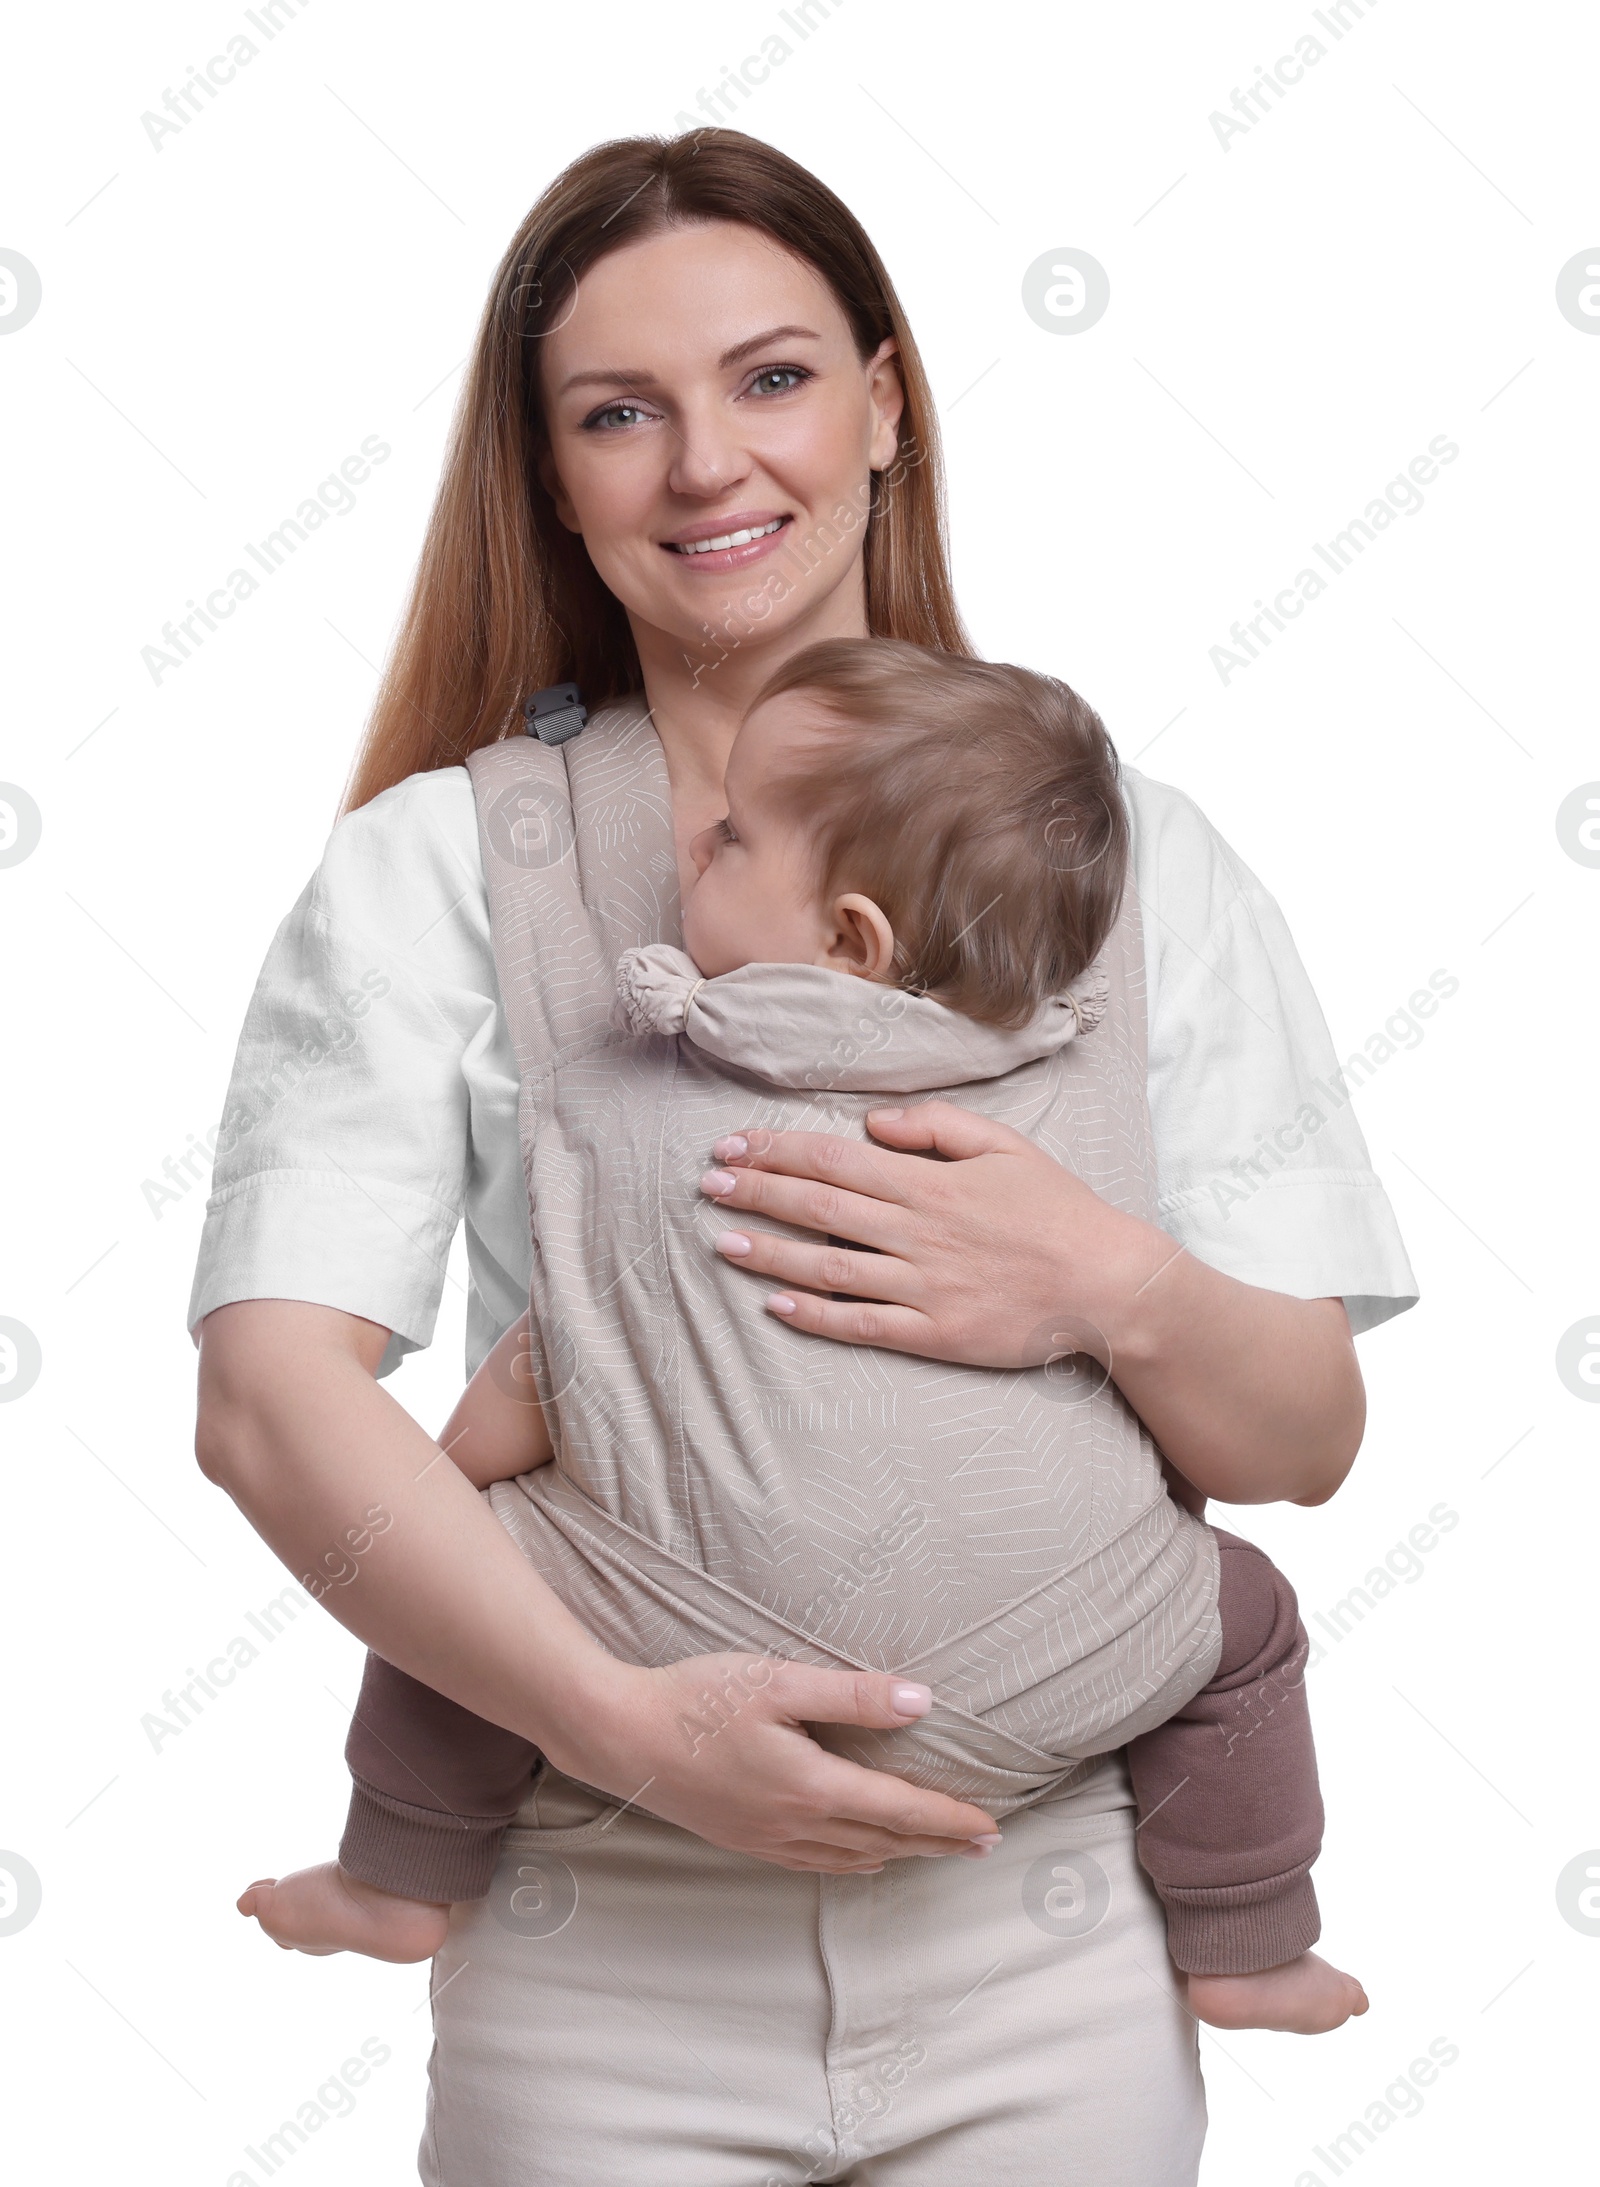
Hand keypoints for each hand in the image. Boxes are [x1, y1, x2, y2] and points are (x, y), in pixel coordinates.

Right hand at [543, 1652, 1001, 1873]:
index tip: (990, 1827)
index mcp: (812, 1787)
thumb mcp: (779, 1682)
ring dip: (899, 1853)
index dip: (950, 1820)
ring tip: (932, 1851)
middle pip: (885, 1840)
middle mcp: (795, 1823)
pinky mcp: (741, 1837)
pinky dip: (851, 1862)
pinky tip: (857, 1856)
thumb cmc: (696, 1699)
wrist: (618, 1736)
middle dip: (937, 1843)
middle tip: (982, 1847)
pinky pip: (814, 1863)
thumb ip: (852, 1695)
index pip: (901, 1809)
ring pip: (851, 1856)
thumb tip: (922, 1702)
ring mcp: (765, 1837)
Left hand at [700, 1101, 1165, 1369]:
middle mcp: (918, 1233)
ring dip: (770, 1252)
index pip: (835, 1161)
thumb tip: (872, 1125)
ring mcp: (924, 1287)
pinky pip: (862, 1325)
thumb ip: (936, 1125)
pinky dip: (814, 1315)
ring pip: (829, 1267)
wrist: (1108, 1284)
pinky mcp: (934, 1335)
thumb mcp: (1005, 1145)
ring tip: (721, 1239)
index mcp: (931, 1183)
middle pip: (820, 1208)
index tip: (732, 1145)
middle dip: (757, 1192)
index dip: (777, 1152)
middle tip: (707, 1183)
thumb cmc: (1058, 1211)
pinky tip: (774, 1305)